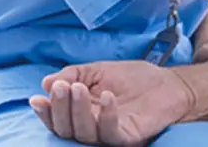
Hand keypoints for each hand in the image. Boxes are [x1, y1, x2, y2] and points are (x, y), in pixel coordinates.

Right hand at [29, 60, 192, 145]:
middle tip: (60, 87)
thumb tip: (46, 82)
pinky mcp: (127, 137)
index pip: (58, 118)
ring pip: (84, 133)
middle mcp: (92, 127)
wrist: (169, 83)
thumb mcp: (100, 70)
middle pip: (66, 128)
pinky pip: (111, 133)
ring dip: (78, 110)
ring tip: (79, 88)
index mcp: (83, 113)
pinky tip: (108, 96)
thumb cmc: (134, 78)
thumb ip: (75, 74)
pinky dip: (107, 115)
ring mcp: (109, 134)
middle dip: (60, 108)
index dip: (46, 110)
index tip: (38, 96)